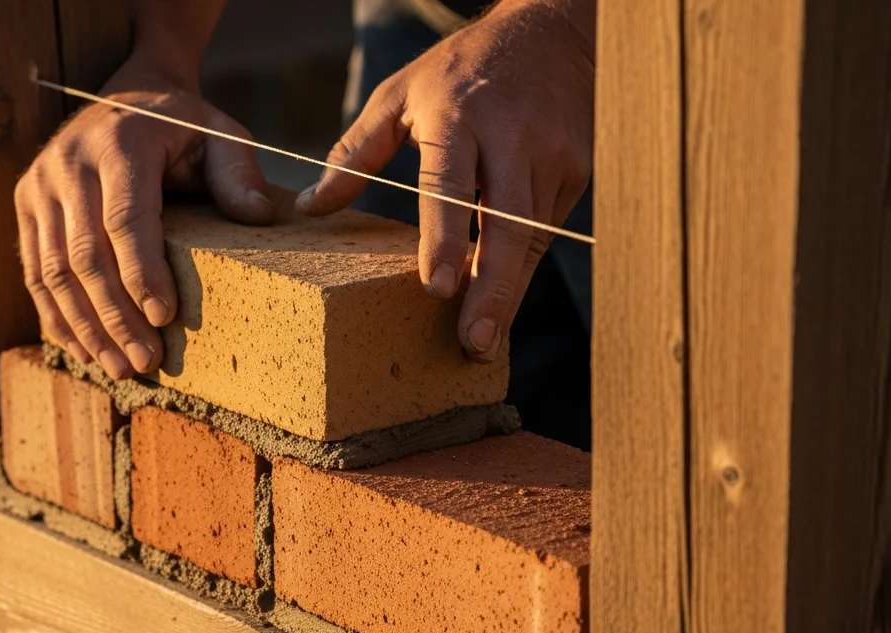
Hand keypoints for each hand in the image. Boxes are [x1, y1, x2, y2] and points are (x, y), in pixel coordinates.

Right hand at [15, 55, 275, 378]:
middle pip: (85, 255)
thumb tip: (257, 216)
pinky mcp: (26, 206)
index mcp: (118, 143)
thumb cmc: (181, 125)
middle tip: (144, 361)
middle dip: (115, 316)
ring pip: (54, 271)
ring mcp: (38, 185)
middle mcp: (67, 163)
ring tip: (117, 367)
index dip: (142, 273)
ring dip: (85, 327)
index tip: (164, 319)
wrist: (126, 95)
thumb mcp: (220, 133)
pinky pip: (35, 271)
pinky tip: (84, 349)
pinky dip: (57, 315)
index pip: (125, 219)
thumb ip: (238, 173)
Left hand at [296, 0, 594, 362]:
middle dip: (493, 290)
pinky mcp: (576, 171)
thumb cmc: (461, 67)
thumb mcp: (398, 94)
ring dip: (509, 292)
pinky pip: (545, 230)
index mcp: (459, 114)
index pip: (450, 184)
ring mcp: (553, 154)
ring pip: (531, 237)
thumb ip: (356, 152)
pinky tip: (501, 301)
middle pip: (507, 224)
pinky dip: (522, 267)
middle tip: (473, 344)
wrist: (551, 29)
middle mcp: (513, 136)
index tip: (437, 289)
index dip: (446, 238)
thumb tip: (314, 205)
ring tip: (482, 341)